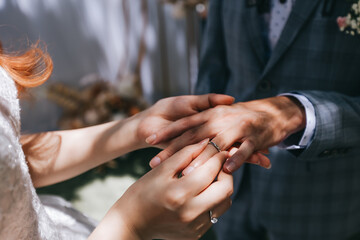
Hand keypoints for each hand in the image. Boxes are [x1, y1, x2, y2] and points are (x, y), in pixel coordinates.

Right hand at [90, 139, 232, 239]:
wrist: (130, 223)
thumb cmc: (142, 192)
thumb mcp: (160, 170)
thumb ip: (184, 154)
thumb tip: (206, 142)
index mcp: (179, 194)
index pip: (210, 171)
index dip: (218, 157)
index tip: (220, 148)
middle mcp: (190, 213)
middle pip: (225, 189)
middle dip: (226, 173)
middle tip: (219, 163)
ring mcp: (194, 227)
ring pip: (224, 203)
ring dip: (222, 187)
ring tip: (211, 177)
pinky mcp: (195, 234)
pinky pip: (214, 214)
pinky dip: (213, 200)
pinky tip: (203, 192)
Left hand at [148, 96, 305, 172]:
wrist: (272, 113)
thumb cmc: (241, 117)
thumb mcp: (220, 115)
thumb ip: (202, 122)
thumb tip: (183, 135)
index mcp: (210, 114)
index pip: (184, 123)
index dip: (166, 131)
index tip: (148, 139)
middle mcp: (220, 119)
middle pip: (193, 135)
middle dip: (173, 149)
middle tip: (155, 163)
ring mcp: (237, 128)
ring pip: (216, 144)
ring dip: (201, 159)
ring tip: (185, 172)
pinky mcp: (254, 137)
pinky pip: (244, 149)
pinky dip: (236, 158)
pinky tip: (226, 170)